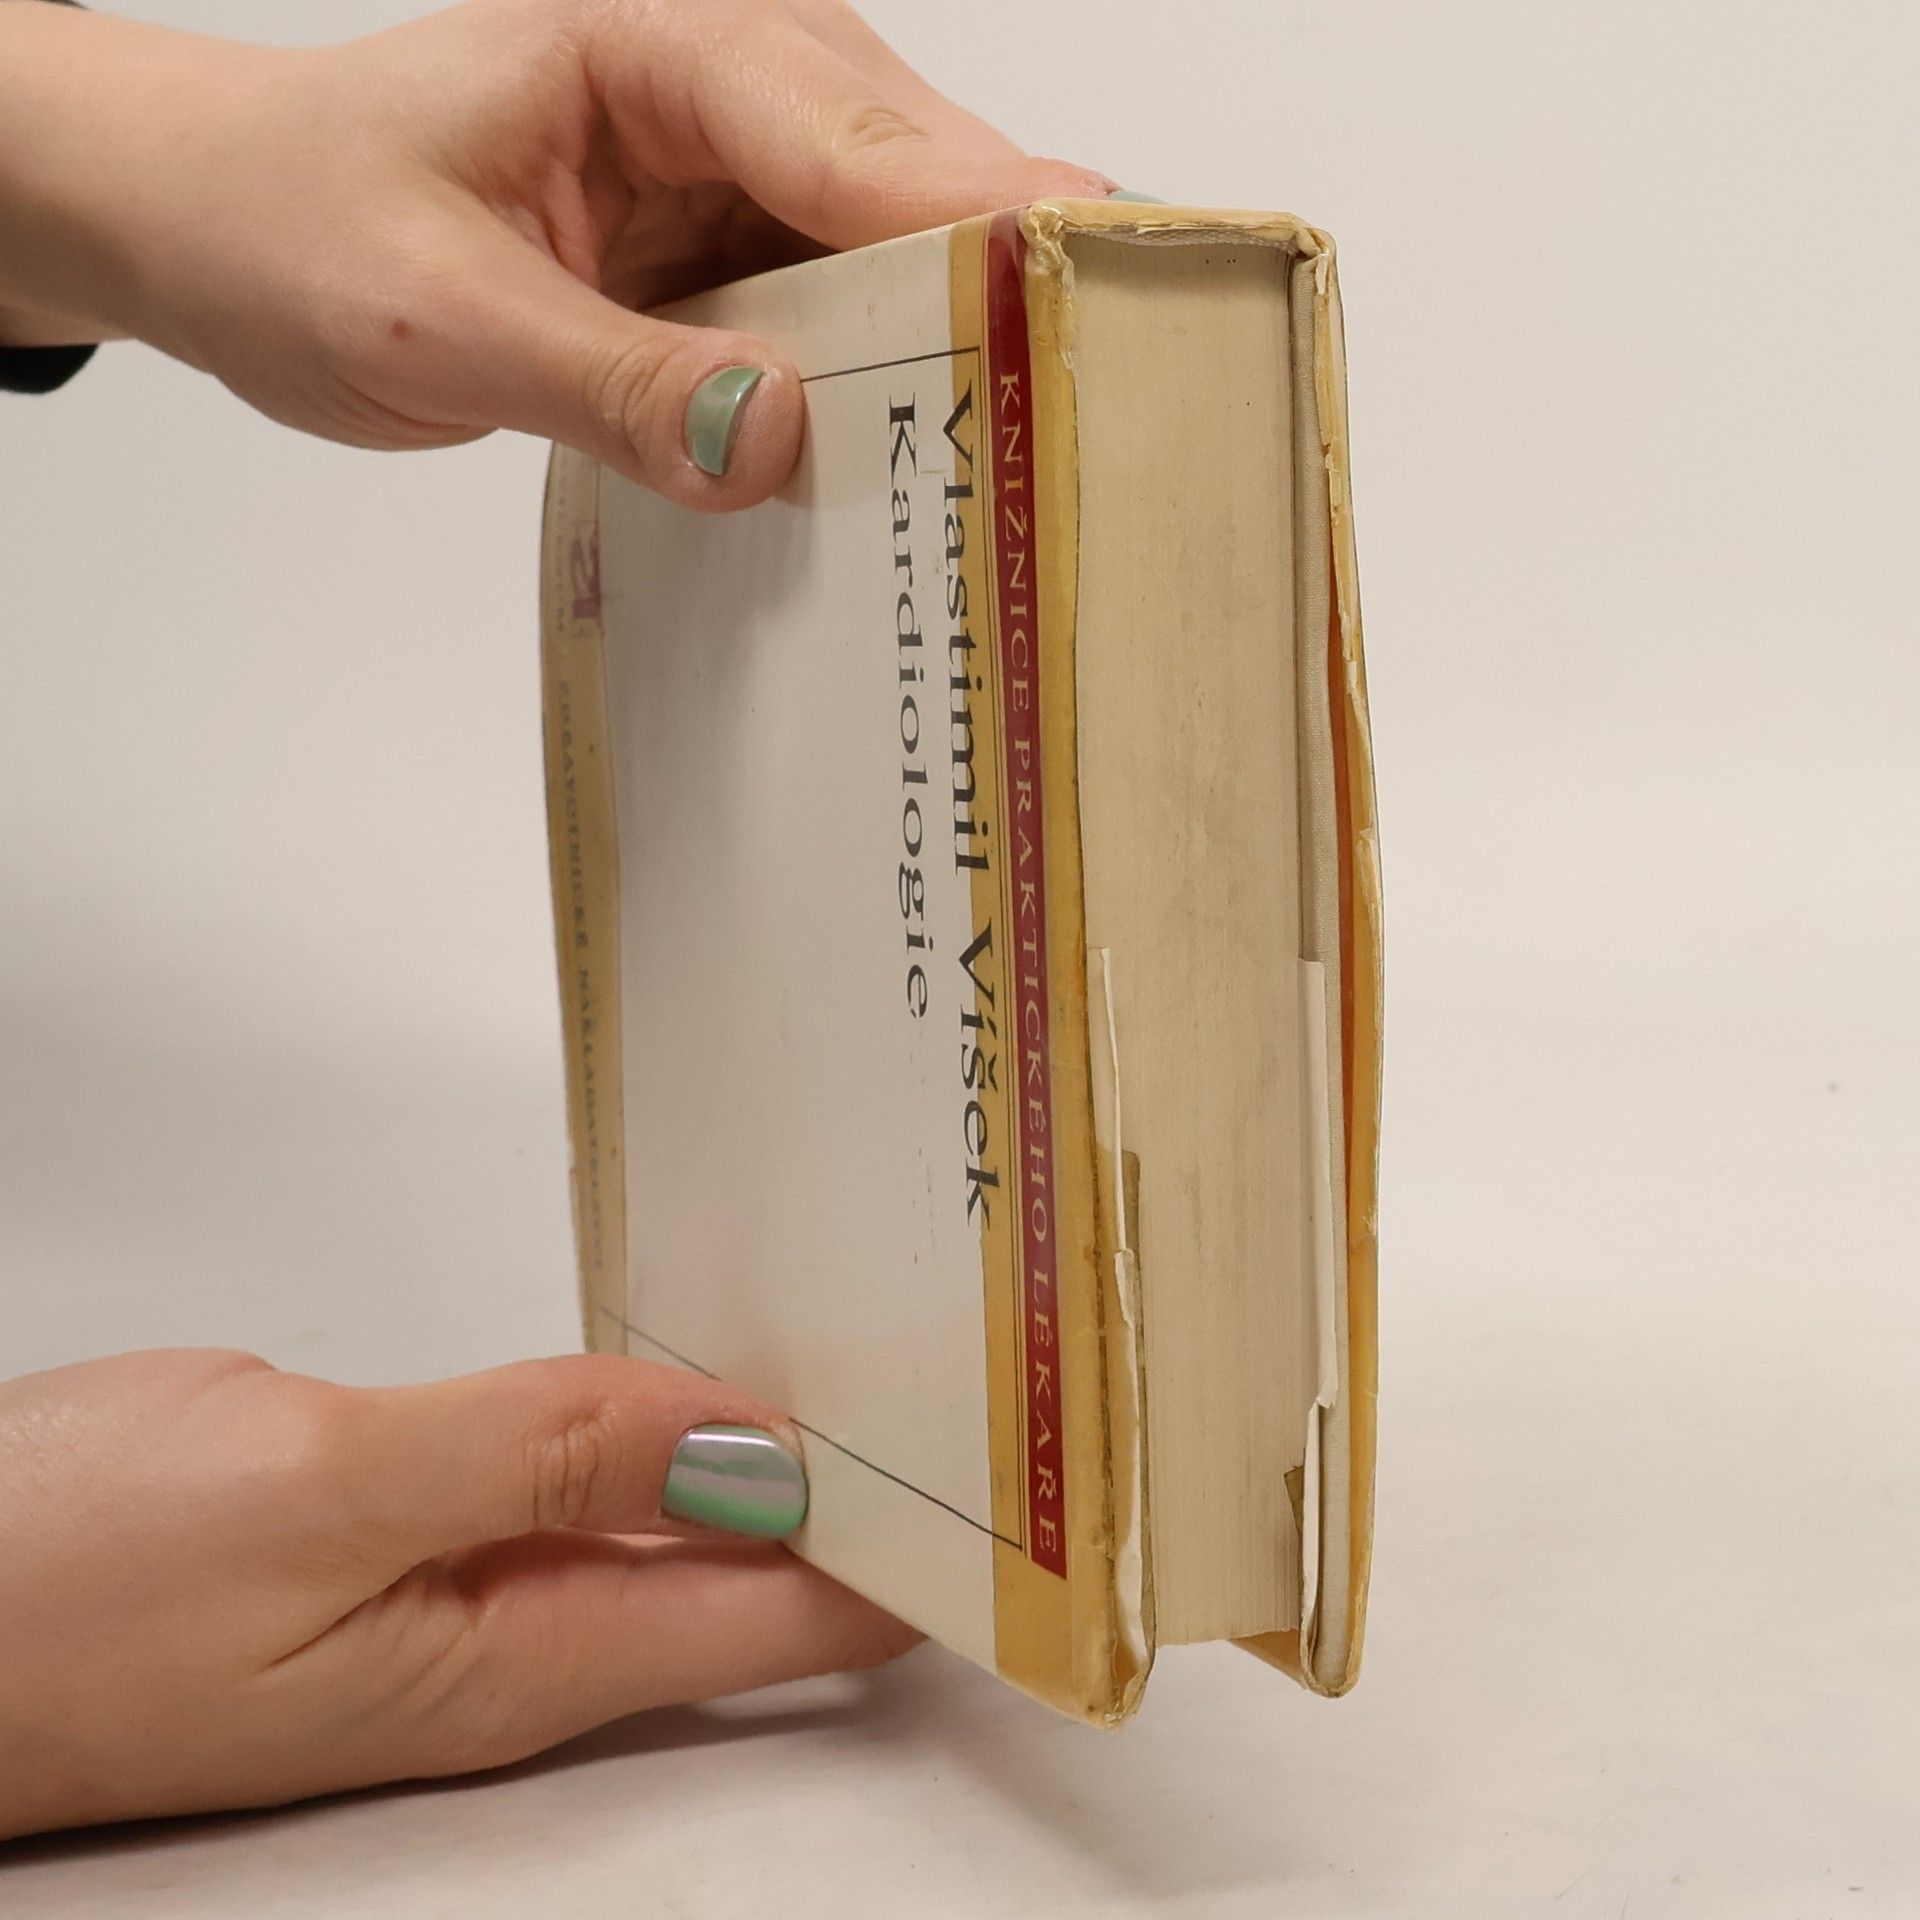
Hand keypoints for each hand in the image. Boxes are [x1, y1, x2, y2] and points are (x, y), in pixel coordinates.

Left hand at [0, 0, 1112, 505]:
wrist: (236, 226)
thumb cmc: (301, 220)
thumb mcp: (436, 319)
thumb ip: (607, 380)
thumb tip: (775, 442)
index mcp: (655, 41)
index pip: (849, 133)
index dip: (981, 222)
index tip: (1094, 307)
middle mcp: (729, 88)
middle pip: (918, 190)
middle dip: (998, 300)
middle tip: (1097, 422)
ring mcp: (746, 175)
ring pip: (903, 262)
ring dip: (956, 359)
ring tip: (1035, 464)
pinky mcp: (739, 257)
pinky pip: (848, 323)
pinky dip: (886, 393)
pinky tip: (924, 468)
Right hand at [0, 1348, 915, 1838]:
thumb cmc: (61, 1588)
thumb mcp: (316, 1495)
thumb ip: (537, 1455)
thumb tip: (743, 1442)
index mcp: (519, 1652)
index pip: (783, 1618)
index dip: (913, 1563)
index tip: (1028, 1495)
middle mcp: (509, 1633)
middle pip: (747, 1579)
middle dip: (872, 1502)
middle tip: (998, 1410)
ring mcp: (453, 1585)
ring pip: (668, 1523)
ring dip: (775, 1465)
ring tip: (887, 1386)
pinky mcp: (398, 1531)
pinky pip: (577, 1482)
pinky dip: (659, 1433)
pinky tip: (693, 1392)